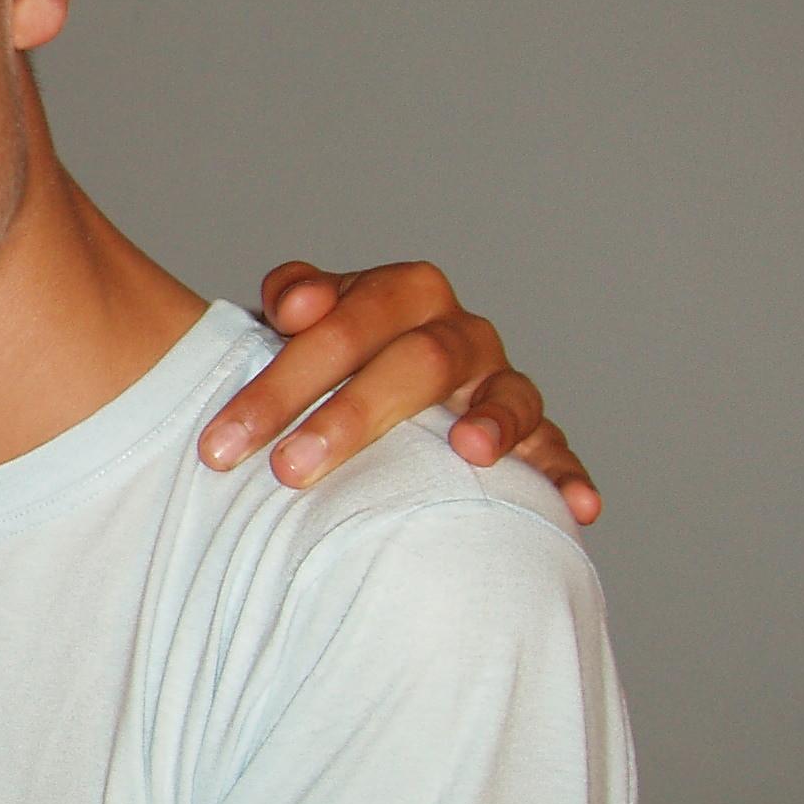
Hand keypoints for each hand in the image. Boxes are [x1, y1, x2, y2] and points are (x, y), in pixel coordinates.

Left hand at [198, 261, 600, 523]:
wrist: (374, 385)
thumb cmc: (327, 362)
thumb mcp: (301, 326)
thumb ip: (295, 297)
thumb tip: (293, 305)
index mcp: (403, 294)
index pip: (347, 322)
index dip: (285, 378)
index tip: (225, 437)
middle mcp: (459, 332)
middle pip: (415, 360)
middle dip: (349, 416)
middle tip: (288, 470)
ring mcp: (501, 382)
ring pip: (504, 393)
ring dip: (490, 422)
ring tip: (468, 451)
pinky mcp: (535, 434)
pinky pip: (559, 450)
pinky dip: (569, 475)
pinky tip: (578, 509)